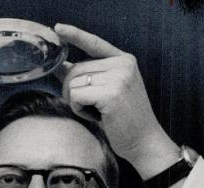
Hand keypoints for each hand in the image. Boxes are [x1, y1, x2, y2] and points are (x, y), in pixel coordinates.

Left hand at [54, 24, 179, 179]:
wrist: (144, 142)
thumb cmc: (124, 121)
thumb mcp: (108, 92)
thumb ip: (88, 78)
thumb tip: (61, 67)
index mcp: (123, 60)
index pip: (94, 43)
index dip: (75, 35)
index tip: (58, 29)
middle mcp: (122, 64)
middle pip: (76, 68)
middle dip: (72, 90)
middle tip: (88, 108)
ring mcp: (118, 77)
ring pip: (74, 82)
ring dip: (76, 102)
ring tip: (96, 112)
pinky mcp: (111, 93)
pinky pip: (77, 96)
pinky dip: (79, 109)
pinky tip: (96, 117)